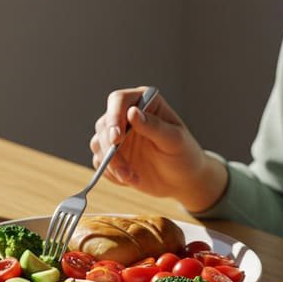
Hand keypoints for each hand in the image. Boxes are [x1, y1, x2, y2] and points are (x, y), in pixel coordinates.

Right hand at [89, 87, 226, 211]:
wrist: (182, 180)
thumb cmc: (184, 155)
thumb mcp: (174, 141)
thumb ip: (154, 126)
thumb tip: (132, 112)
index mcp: (144, 103)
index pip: (118, 100)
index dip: (113, 117)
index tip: (117, 138)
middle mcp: (127, 115)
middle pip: (104, 124)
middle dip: (111, 149)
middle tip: (124, 169)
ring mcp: (118, 135)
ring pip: (98, 143)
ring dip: (110, 164)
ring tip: (130, 177)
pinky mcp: (112, 154)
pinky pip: (99, 161)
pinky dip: (110, 173)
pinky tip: (129, 179)